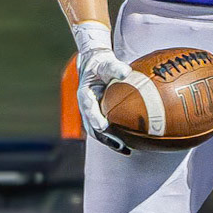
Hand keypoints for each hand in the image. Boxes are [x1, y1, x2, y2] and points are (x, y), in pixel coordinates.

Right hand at [71, 21, 133, 153]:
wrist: (93, 65)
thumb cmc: (101, 64)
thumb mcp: (106, 63)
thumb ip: (114, 67)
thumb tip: (126, 71)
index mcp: (85, 94)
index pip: (88, 107)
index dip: (95, 117)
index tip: (103, 126)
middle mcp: (86, 106)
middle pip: (92, 125)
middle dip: (104, 137)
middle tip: (119, 145)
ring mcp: (90, 113)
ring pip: (97, 131)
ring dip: (109, 141)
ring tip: (125, 149)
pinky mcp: (97, 116)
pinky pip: (103, 130)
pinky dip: (113, 138)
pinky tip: (127, 144)